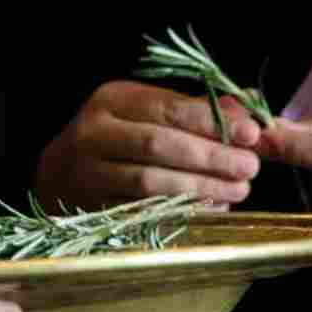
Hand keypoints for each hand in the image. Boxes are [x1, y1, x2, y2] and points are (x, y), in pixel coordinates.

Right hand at [36, 81, 262, 210]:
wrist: (60, 172)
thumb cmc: (117, 135)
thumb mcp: (146, 110)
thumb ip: (194, 109)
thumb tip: (248, 107)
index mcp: (111, 99)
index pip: (167, 107)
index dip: (211, 121)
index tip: (250, 133)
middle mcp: (93, 132)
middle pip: (157, 144)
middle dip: (210, 157)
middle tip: (250, 167)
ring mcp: (88, 172)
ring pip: (149, 181)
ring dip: (200, 187)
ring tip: (238, 190)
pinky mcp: (92, 206)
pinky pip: (142, 211)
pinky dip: (182, 211)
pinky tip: (211, 209)